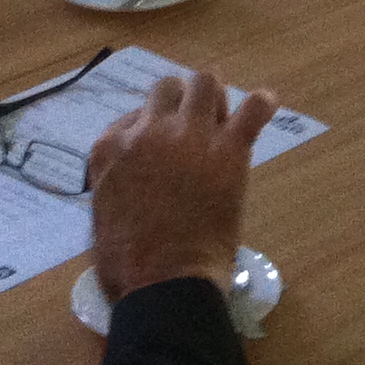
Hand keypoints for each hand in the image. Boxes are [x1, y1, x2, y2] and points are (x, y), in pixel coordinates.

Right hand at [88, 71, 278, 301]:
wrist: (164, 281)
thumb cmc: (127, 263)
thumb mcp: (101, 212)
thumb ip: (116, 180)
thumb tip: (136, 174)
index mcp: (111, 147)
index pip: (134, 115)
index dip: (151, 128)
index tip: (161, 147)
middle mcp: (149, 129)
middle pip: (168, 88)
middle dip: (181, 102)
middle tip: (194, 127)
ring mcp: (190, 134)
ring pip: (205, 82)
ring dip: (214, 97)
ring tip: (222, 118)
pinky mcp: (228, 148)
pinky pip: (253, 107)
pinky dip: (261, 104)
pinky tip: (263, 107)